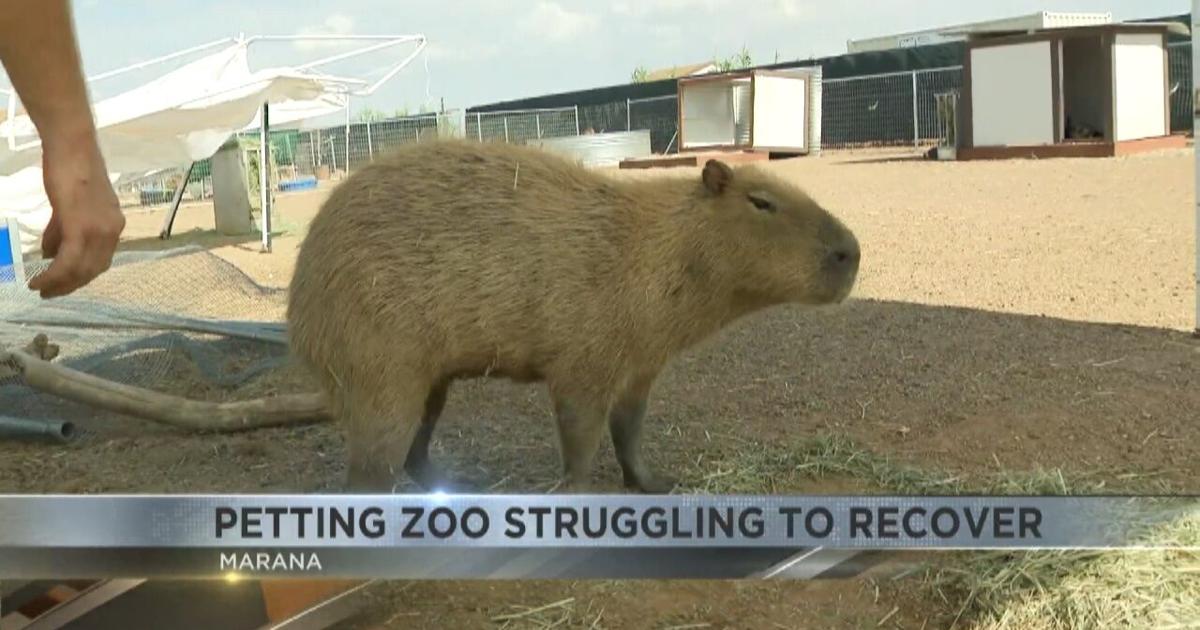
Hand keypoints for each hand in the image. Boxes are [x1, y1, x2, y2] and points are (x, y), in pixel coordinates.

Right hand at [28, 140, 124, 297]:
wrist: (72, 147)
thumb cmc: (70, 170)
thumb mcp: (70, 206)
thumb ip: (62, 230)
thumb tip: (51, 253)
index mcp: (114, 226)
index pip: (100, 260)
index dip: (80, 276)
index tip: (62, 284)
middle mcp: (113, 231)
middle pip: (93, 270)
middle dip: (69, 285)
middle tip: (48, 292)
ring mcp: (100, 230)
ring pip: (81, 270)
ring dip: (60, 283)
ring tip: (40, 288)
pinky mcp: (82, 227)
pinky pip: (69, 262)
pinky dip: (54, 275)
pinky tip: (40, 280)